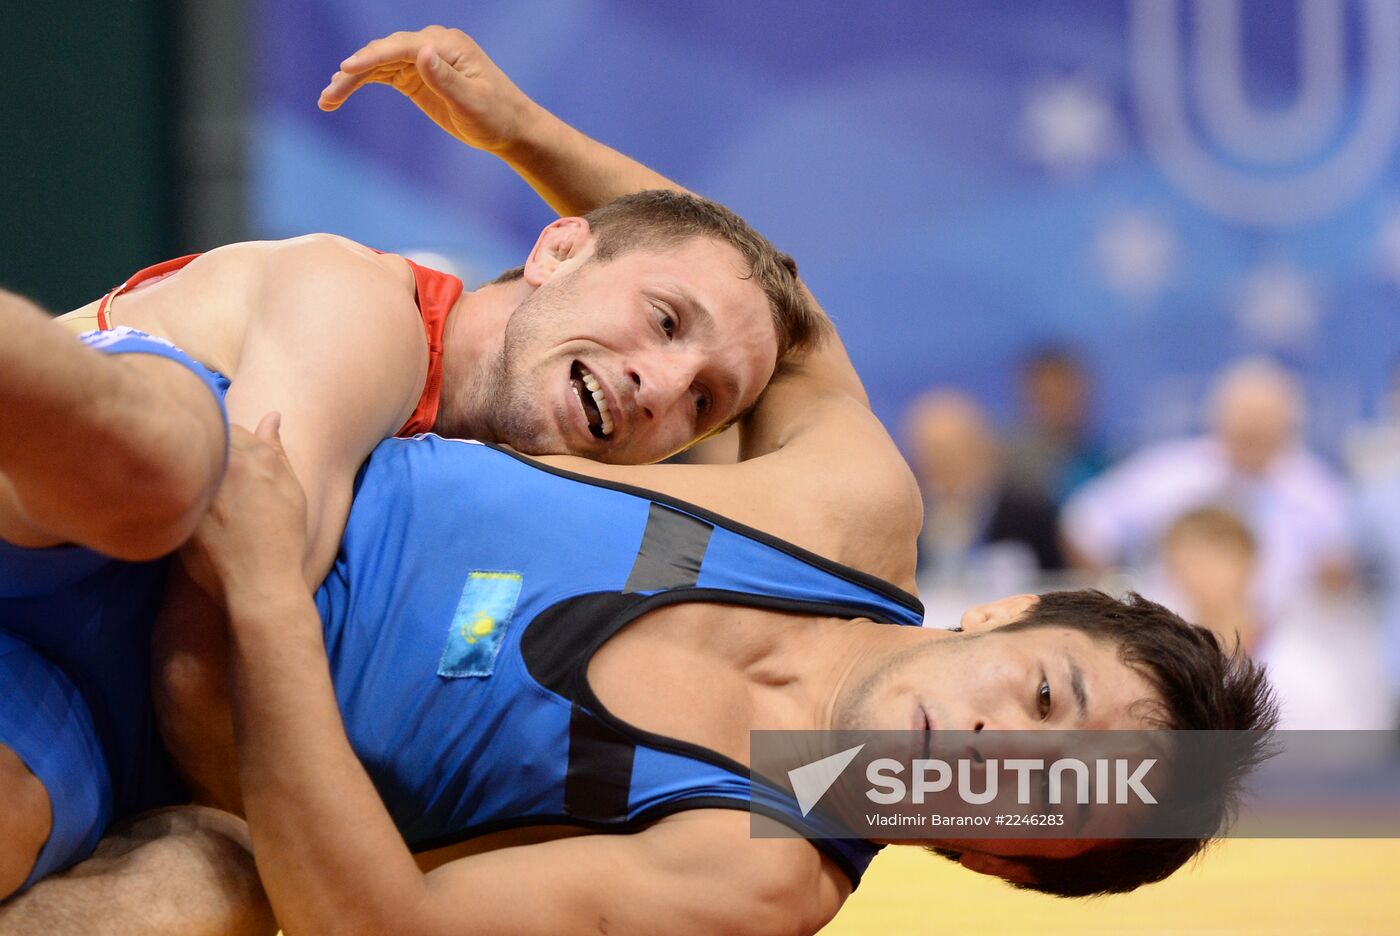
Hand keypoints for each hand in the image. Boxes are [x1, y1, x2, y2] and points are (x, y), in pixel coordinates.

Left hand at [180, 413, 308, 600]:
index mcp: (250, 455)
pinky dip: (174, 492)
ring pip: (182, 462)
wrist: (259, 584)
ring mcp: (197, 488)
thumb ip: (276, 450)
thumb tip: (272, 416)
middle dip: (203, 450)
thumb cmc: (282, 538)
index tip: (230, 461)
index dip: (227, 440)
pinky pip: (167, 488)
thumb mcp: (290, 490)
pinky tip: (182, 507)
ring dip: (187, 470)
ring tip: (199, 493)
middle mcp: (222, 466)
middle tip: (215, 481)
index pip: (227, 425)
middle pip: (201, 440)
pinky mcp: (177, 511)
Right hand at [318, 26, 536, 153]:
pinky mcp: (416, 77)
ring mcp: (422, 60)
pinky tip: (339, 95)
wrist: (510, 128)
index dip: (372, 57)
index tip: (345, 69)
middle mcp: (431, 46)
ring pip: (378, 64)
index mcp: (447, 45)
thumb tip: (423, 51)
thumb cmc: (497, 116)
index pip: (401, 46)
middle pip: (383, 52)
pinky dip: (361, 84)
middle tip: (329, 95)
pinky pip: (382, 75)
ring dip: (351, 80)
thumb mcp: (473, 102)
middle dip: (354, 72)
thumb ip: (446, 79)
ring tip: (326, 101)